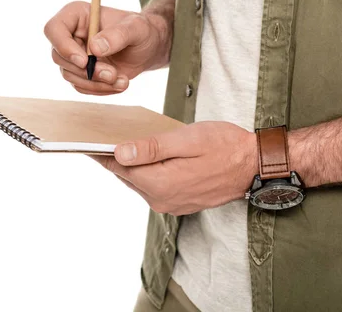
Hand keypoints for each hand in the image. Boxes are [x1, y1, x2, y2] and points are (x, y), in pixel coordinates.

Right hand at [44, 0, 173, 94]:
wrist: (148, 47)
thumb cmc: (142, 30)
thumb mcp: (136, 28)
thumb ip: (118, 35)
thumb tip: (95, 48)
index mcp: (76, 15)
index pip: (54, 29)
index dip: (64, 47)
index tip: (84, 61)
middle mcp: (70, 35)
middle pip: (59, 57)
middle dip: (86, 71)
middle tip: (112, 73)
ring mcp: (74, 55)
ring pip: (70, 75)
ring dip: (96, 83)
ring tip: (122, 80)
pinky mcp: (81, 73)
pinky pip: (81, 86)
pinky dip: (100, 89)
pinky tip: (120, 84)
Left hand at [91, 121, 258, 215]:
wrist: (254, 165)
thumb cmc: (225, 146)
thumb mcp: (187, 140)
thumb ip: (151, 148)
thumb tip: (119, 153)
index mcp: (160, 184)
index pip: (118, 167)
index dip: (101, 152)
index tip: (86, 141)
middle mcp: (162, 200)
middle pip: (127, 176)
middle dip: (116, 157)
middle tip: (103, 136)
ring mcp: (171, 204)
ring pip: (140, 182)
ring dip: (132, 165)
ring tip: (125, 143)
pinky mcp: (180, 203)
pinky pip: (154, 187)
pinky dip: (147, 172)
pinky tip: (149, 156)